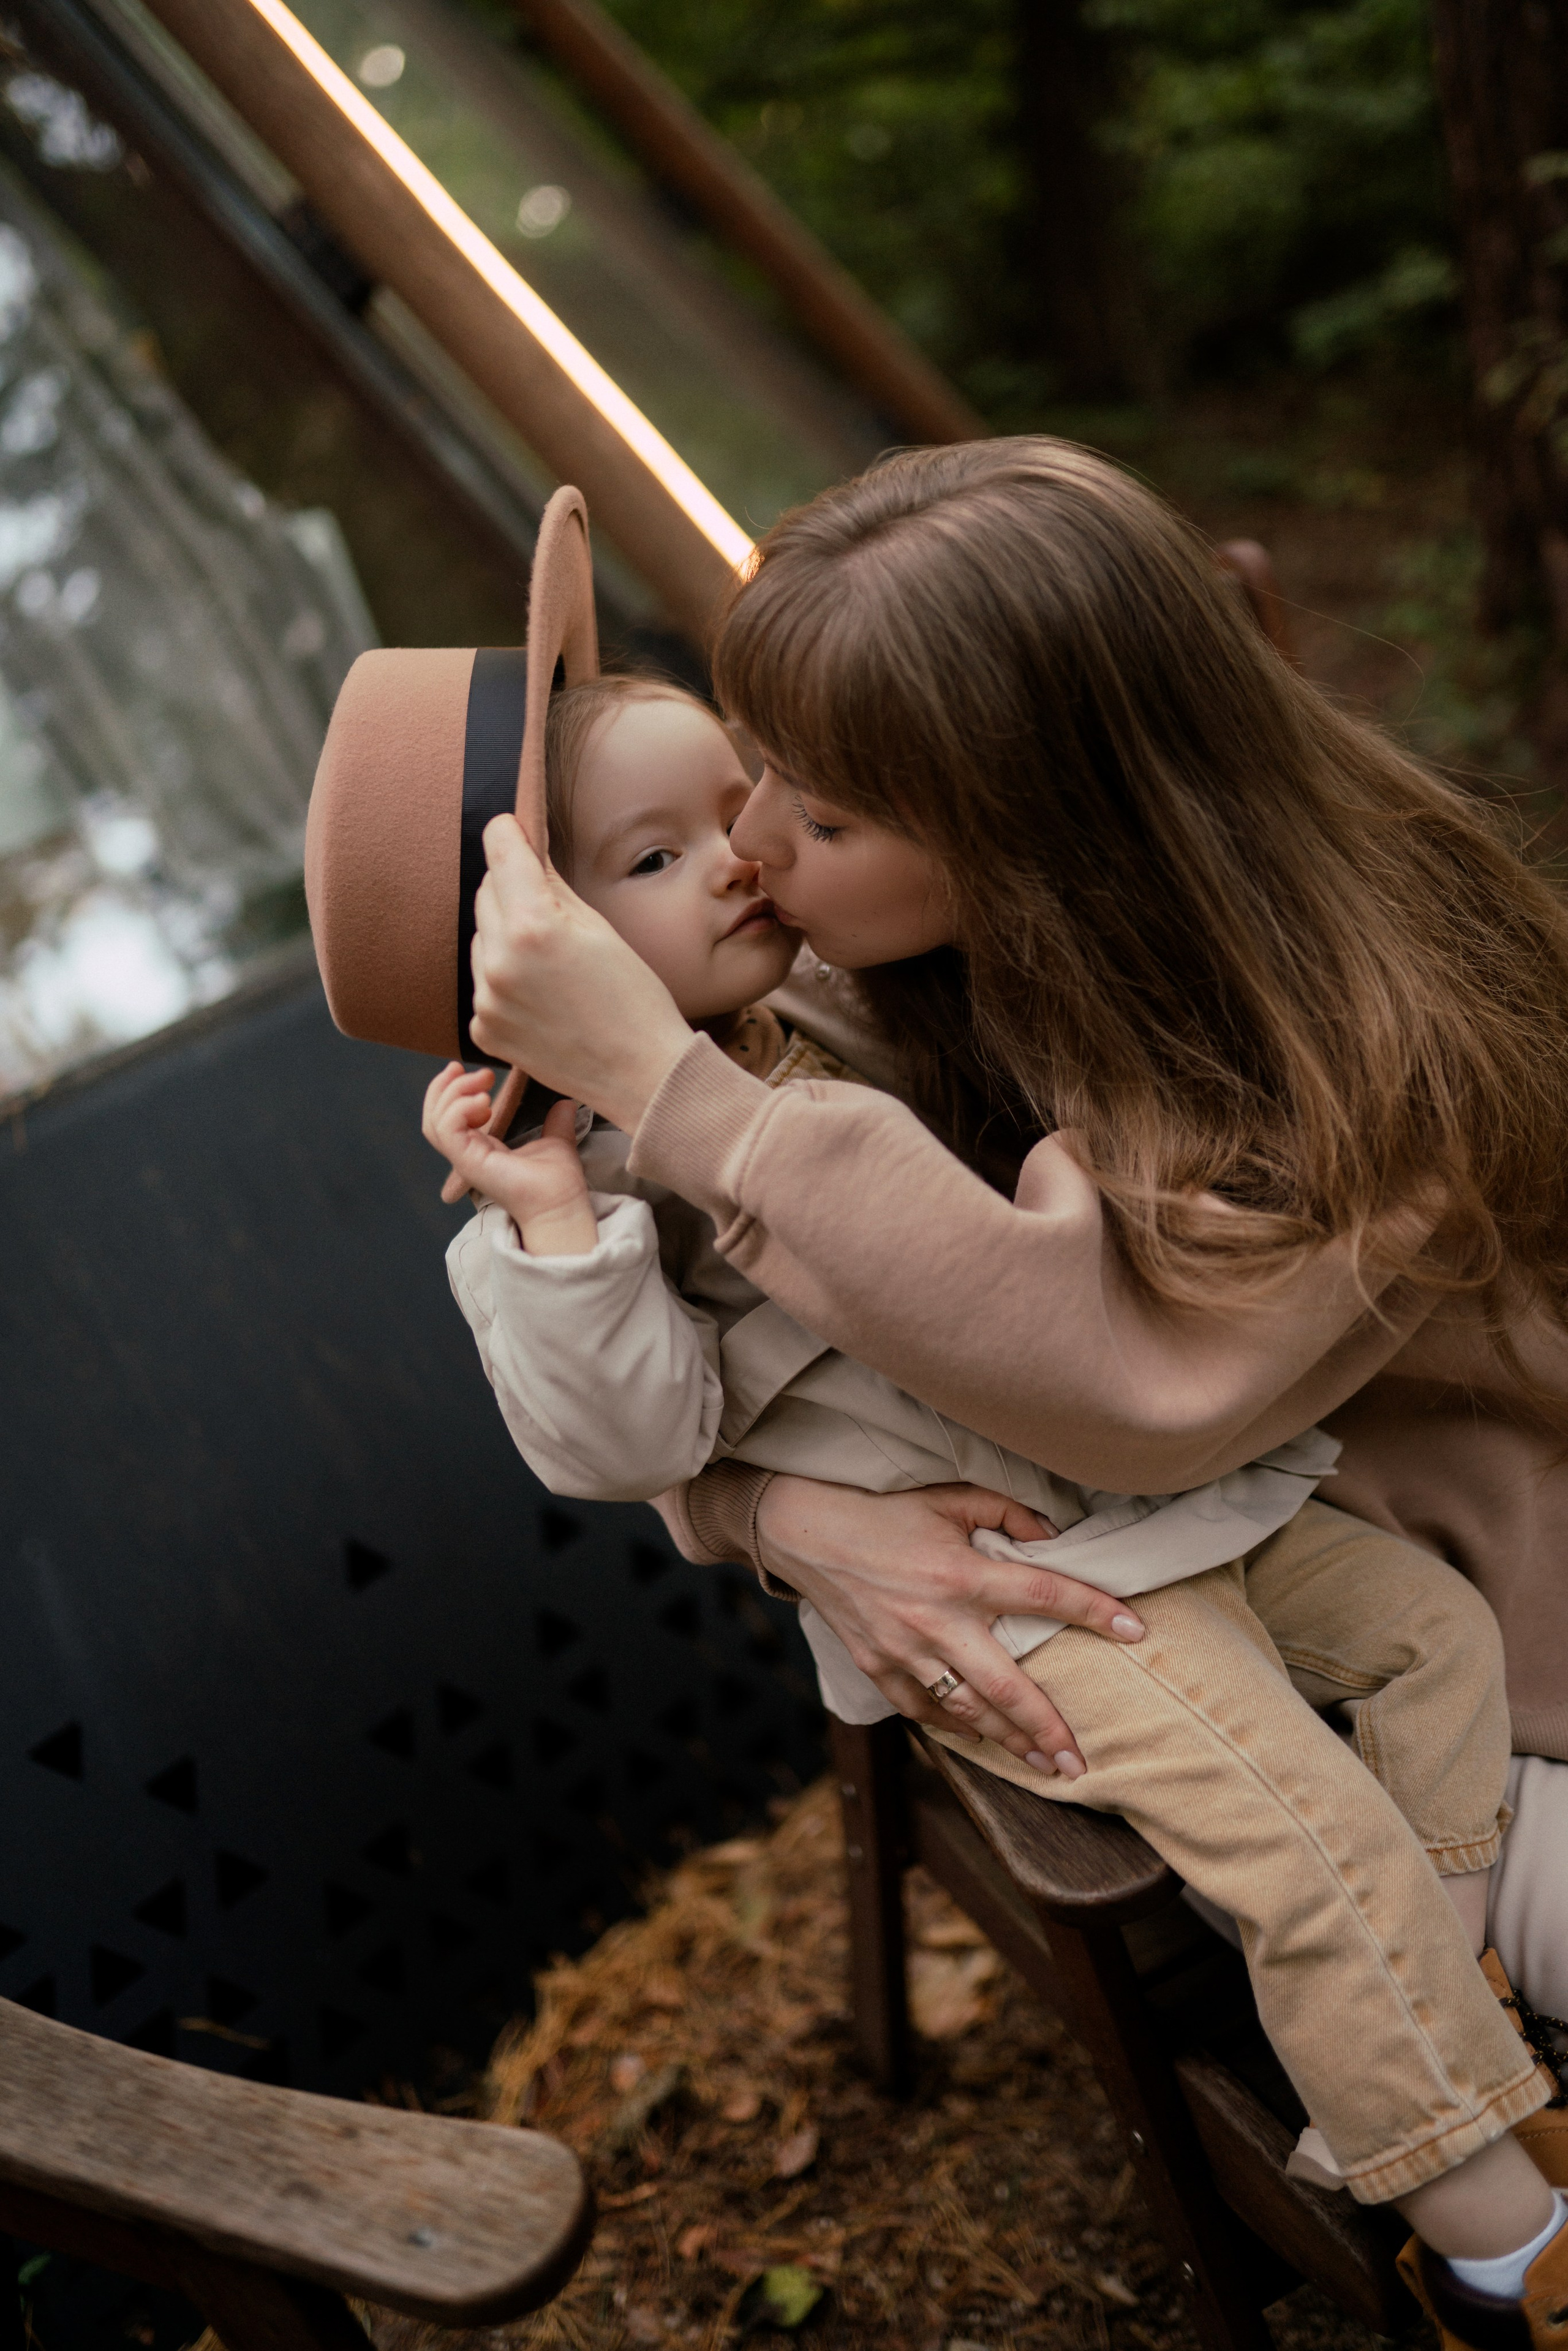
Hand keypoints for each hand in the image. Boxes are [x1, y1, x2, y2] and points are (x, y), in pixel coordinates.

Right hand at [422, 1065, 597, 1253]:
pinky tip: (486, 1101)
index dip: (451, 1091)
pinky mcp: (468, 1162)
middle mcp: (469, 1155)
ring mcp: (466, 1160)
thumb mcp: (556, 1141)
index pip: (448, 1118)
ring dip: (455, 1093)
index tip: (470, 1070)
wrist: (562, 1204)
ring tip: (486, 1084)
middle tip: (480, 1072)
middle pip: (434, 1117)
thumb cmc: (558, 1183)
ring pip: (435, 1122)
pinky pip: (447, 1129)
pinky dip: (460, 1108)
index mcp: (482, 1149)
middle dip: (447, 1086)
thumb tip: (566, 1103)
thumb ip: (556, 1122)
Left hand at [469, 817, 694, 1131]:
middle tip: (549, 908)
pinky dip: (504, 981)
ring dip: (506, 938)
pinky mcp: (483, 1029)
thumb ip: (553, 887)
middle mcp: (500, 961)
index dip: (507, 834)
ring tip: (551, 965)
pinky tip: (541, 997)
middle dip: (511, 890)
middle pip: (486, 894)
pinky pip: (484, 984)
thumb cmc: (634, 999)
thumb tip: (528, 853)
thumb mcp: (600, 929)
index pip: (500, 852)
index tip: (511, 829)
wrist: (641, 1074)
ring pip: (482, 940)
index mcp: (533, 926)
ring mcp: (486, 999)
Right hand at [754, 1478, 1145, 1775]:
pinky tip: (980, 1738)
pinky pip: (922, 1709)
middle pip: (1007, 1686)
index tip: (1135, 1631)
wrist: (803, 1530)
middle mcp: (936, 1620)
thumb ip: (1007, 1511)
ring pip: (966, 1710)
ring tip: (1043, 1765)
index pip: (1044, 1593)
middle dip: (1047, 1729)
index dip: (1094, 1610)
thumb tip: (1054, 1536)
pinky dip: (953, 1728)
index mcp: (961, 1573)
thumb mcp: (949, 1497)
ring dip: (1008, 1740)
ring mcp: (904, 1650)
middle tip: (1079, 1763)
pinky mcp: (876, 1666)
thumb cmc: (883, 1511)